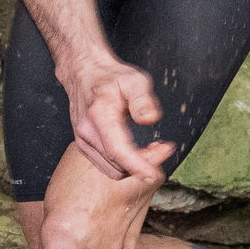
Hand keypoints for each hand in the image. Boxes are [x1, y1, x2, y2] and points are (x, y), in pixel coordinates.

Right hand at [64, 54, 173, 182]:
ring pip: (113, 170)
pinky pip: (107, 166)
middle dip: (145, 163)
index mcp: (99, 115)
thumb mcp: (134, 80)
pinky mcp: (84, 146)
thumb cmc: (111, 77)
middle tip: (166, 148)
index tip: (155, 174)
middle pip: (118, 164)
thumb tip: (150, 119)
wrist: (85, 74)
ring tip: (155, 148)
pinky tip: (139, 151)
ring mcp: (83, 141)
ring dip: (136, 166)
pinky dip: (125, 165)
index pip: (117, 150)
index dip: (137, 166)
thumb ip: (143, 100)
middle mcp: (87, 132)